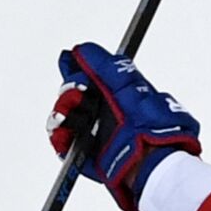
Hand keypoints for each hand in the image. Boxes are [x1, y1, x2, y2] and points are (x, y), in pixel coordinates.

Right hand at [46, 42, 200, 210]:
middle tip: (81, 95)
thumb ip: (105, 65)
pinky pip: (61, 139)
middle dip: (70, 91)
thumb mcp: (128, 85)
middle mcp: (103, 112)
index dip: (76, 69)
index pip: (86, 75)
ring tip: (77, 115)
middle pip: (71, 93)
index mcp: (115, 93)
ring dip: (64, 111)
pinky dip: (60, 134)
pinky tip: (67, 131)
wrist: (151, 161)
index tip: (70, 64)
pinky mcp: (83, 153)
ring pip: (63, 114)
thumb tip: (82, 49)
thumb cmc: (150, 126)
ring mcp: (92, 132)